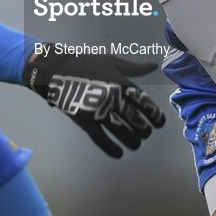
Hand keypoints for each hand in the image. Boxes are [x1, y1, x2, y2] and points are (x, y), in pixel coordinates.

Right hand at [23, 44, 165, 157]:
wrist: (56, 68)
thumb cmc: (87, 63)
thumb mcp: (113, 61)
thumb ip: (135, 68)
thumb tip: (154, 66)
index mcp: (121, 83)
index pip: (144, 103)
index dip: (155, 115)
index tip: (159, 123)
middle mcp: (112, 98)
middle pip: (135, 119)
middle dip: (144, 129)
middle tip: (146, 133)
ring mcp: (97, 110)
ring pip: (121, 131)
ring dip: (132, 141)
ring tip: (136, 144)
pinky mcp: (84, 120)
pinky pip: (100, 139)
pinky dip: (111, 148)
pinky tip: (119, 153)